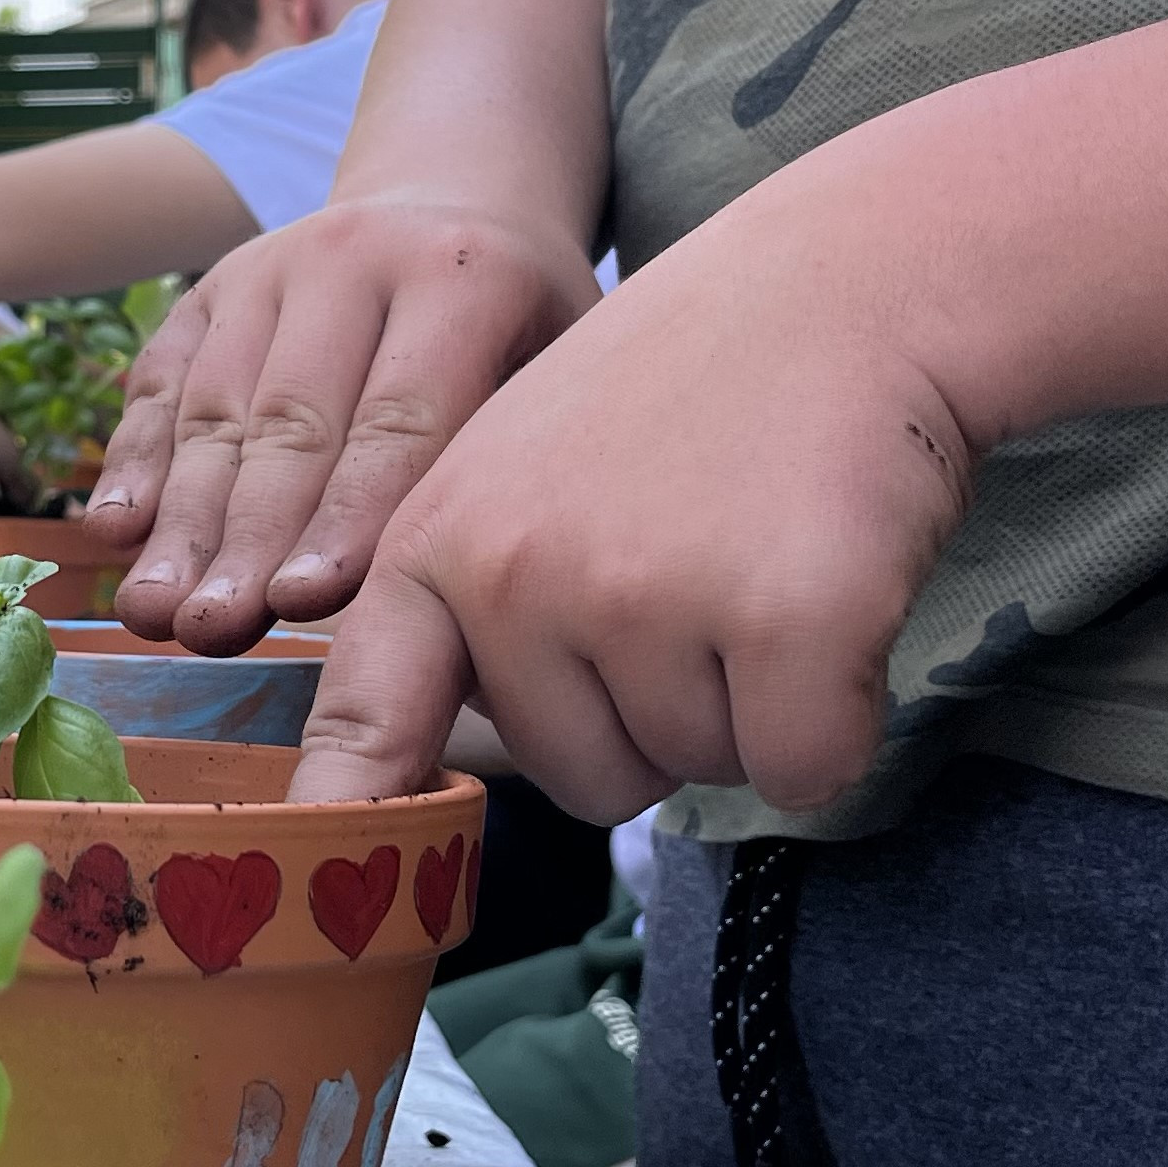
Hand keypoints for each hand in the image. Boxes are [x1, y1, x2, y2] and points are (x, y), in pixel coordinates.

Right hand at [84, 199, 600, 653]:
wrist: (454, 210)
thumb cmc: (522, 338)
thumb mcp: (558, 372)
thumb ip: (509, 466)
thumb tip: (465, 620)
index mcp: (464, 279)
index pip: (398, 419)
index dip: (347, 517)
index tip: (304, 605)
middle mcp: (354, 256)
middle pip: (291, 421)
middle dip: (247, 539)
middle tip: (214, 629)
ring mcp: (267, 268)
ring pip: (215, 411)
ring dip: (179, 523)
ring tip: (156, 613)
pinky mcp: (207, 292)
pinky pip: (159, 385)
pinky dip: (133, 463)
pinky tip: (113, 535)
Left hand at [288, 218, 973, 819]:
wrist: (853, 279)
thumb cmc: (688, 399)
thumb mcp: (522, 476)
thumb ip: (473, 612)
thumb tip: (434, 769)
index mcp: (438, 545)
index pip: (367, 717)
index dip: (350, 807)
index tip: (314, 887)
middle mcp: (517, 576)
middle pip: (581, 781)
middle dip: (655, 718)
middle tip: (699, 573)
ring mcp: (641, 598)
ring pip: (693, 772)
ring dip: (746, 702)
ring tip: (755, 558)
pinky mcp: (779, 623)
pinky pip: (800, 770)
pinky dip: (837, 719)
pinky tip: (833, 594)